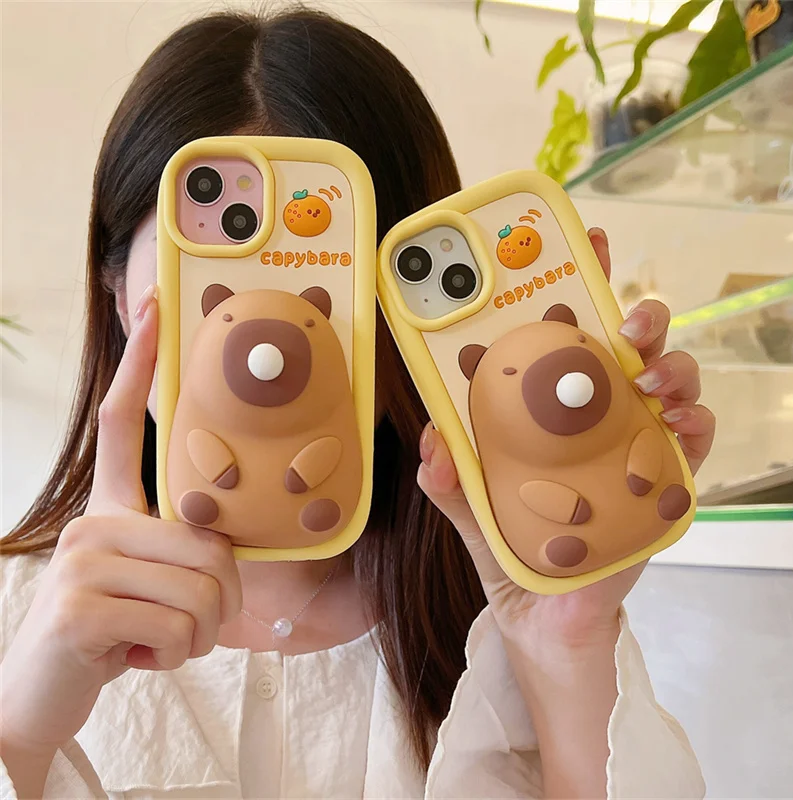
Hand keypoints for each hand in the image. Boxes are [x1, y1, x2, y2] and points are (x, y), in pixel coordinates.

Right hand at [0, 285, 241, 773]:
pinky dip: (177, 656)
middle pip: (211, 545)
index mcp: (110, 507)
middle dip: (219, 601)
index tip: (152, 306)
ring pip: (203, 590)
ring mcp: (82, 559)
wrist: (43, 696)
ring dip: (198, 634)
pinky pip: (181, 626)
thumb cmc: (115, 631)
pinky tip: (136, 658)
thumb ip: (180, 549)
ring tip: (156, 640)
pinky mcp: (81, 606)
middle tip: (185, 625)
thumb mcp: (150, 581)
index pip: (122, 420)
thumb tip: (225, 545)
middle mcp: (92, 520)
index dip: (139, 362)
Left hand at [417, 228, 714, 650]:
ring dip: (669, 363)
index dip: (577, 282)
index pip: (566, 330)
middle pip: (627, 341)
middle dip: (636, 313)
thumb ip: (448, 476)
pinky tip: (676, 420)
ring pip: (670, 376)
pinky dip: (694, 421)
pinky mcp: (663, 476)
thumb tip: (432, 442)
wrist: (545, 609)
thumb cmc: (511, 542)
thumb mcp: (469, 505)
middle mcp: (596, 410)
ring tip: (648, 373)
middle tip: (623, 320)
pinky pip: (694, 437)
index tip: (580, 243)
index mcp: (549, 402)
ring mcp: (634, 438)